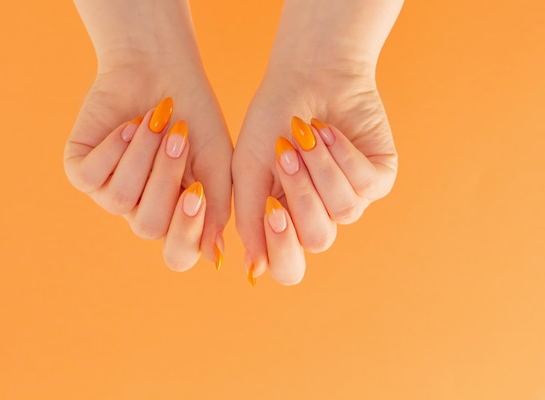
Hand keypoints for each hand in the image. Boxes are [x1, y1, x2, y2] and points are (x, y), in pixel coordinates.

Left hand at [63, 46, 230, 270]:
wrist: (164, 70)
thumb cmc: (195, 117)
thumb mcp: (218, 162)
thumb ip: (218, 208)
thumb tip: (216, 257)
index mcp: (176, 215)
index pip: (178, 253)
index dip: (186, 231)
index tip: (197, 193)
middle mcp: (141, 209)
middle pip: (147, 228)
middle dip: (165, 178)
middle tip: (179, 138)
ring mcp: (109, 192)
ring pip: (121, 199)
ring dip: (143, 155)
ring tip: (156, 121)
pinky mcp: (81, 169)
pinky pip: (92, 178)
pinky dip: (114, 148)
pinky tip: (129, 126)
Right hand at [233, 68, 396, 285]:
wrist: (303, 76)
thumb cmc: (270, 122)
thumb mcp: (246, 170)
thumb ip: (247, 218)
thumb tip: (253, 271)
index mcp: (285, 222)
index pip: (289, 266)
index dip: (281, 246)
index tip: (270, 206)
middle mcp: (320, 216)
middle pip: (319, 240)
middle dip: (301, 195)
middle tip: (284, 156)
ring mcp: (351, 197)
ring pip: (344, 210)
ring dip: (320, 168)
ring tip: (305, 135)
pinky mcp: (378, 176)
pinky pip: (366, 184)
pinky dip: (342, 153)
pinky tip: (327, 130)